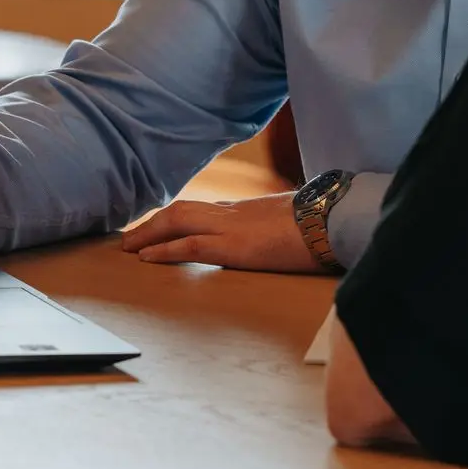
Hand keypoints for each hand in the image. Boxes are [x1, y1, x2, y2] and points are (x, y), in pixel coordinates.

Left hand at [118, 191, 323, 272]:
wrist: (338, 219)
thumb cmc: (326, 223)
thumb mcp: (297, 222)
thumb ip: (282, 226)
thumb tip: (287, 235)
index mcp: (248, 210)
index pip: (203, 210)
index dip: (176, 218)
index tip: (159, 226)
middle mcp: (234, 213)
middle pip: (183, 210)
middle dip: (154, 223)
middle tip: (130, 238)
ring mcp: (233, 227)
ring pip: (178, 221)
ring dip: (149, 233)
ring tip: (129, 247)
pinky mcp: (236, 246)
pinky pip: (190, 245)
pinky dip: (165, 250)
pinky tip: (147, 258)